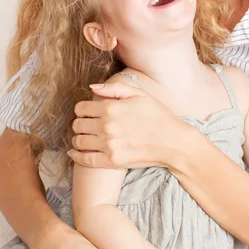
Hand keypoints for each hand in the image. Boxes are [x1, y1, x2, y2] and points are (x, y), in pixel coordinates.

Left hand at [68, 80, 194, 169]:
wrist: (174, 142)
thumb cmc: (158, 116)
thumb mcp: (139, 94)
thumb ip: (114, 88)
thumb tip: (93, 87)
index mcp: (110, 108)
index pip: (81, 108)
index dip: (82, 109)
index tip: (87, 112)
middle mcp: (106, 126)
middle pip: (77, 125)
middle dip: (79, 123)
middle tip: (86, 125)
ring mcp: (108, 145)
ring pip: (79, 141)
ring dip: (77, 138)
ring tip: (83, 137)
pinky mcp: (112, 161)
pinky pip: (85, 160)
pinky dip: (76, 156)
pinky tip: (74, 153)